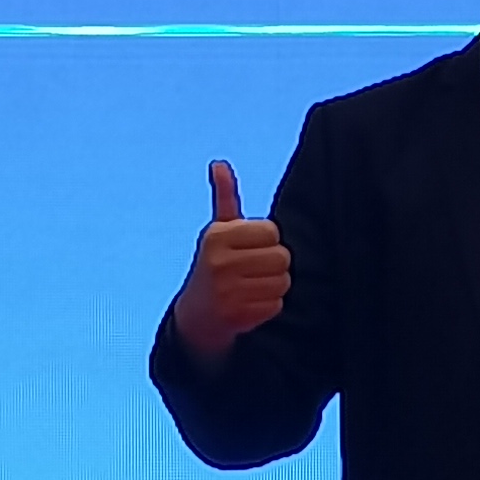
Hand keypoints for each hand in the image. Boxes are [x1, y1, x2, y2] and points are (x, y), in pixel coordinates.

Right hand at [171, 160, 290, 362]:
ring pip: (283, 282)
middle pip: (282, 257)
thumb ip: (226, 198)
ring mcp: (227, 290)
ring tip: (252, 286)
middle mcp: (219, 261)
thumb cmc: (215, 265)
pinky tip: (250, 303)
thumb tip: (220, 164)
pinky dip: (269, 305)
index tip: (250, 249)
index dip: (267, 241)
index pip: (272, 232)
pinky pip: (276, 304)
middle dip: (274, 264)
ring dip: (273, 285)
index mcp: (216, 236)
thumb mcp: (218, 231)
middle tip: (254, 270)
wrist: (196, 315)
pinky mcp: (237, 315)